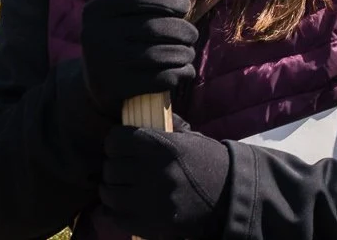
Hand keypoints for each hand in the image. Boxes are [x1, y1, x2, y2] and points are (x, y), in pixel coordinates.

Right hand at [78, 0, 199, 116]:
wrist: (96, 86)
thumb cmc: (120, 42)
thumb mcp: (121, 18)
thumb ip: (148, 5)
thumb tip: (184, 4)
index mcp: (96, 11)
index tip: (184, 6)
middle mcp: (94, 35)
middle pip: (152, 27)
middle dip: (181, 30)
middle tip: (192, 35)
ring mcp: (103, 63)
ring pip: (158, 54)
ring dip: (183, 53)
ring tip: (188, 52)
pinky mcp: (115, 89)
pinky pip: (159, 79)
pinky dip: (179, 73)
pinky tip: (185, 71)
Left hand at [98, 126, 228, 238]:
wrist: (228, 197)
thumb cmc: (209, 162)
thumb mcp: (191, 137)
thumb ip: (166, 126)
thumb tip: (143, 112)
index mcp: (164, 146)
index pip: (116, 141)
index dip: (115, 141)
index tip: (119, 145)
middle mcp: (154, 172)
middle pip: (111, 167)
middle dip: (112, 165)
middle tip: (120, 166)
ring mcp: (150, 201)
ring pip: (109, 192)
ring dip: (111, 188)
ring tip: (119, 186)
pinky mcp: (149, 224)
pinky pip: (114, 215)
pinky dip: (112, 209)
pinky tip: (121, 204)